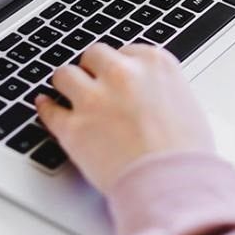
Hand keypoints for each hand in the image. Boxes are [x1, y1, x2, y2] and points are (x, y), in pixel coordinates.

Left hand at [35, 44, 213, 192]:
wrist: (173, 183)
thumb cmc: (188, 153)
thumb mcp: (188, 105)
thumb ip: (162, 91)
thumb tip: (151, 98)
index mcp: (154, 64)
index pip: (126, 51)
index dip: (120, 66)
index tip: (117, 77)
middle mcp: (122, 74)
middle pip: (94, 55)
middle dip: (93, 69)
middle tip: (94, 85)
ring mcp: (95, 99)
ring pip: (65, 74)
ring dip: (67, 84)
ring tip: (68, 94)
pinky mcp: (74, 128)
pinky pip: (49, 109)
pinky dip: (47, 108)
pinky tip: (47, 106)